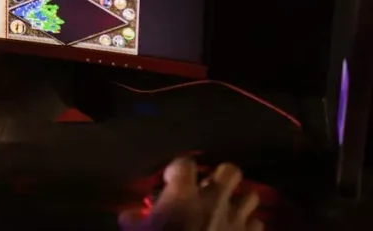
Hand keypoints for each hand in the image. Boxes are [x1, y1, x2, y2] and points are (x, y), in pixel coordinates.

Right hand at [120, 158, 262, 230]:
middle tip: (207, 190)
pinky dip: (248, 226)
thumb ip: (134, 221)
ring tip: (226, 210)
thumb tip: (129, 215)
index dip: (177, 169)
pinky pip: (257, 223)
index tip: (170, 181)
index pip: (184, 163)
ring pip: (250, 195)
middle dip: (221, 177)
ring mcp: (236, 218)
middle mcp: (214, 199)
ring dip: (239, 201)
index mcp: (183, 194)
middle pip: (230, 171)